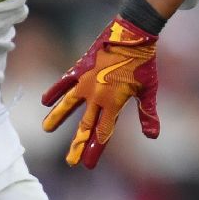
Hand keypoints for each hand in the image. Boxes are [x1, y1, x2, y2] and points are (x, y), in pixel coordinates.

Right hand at [41, 17, 160, 168]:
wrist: (133, 34)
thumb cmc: (143, 63)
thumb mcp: (149, 90)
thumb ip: (147, 114)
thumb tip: (153, 137)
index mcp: (114, 102)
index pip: (103, 132)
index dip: (95, 150)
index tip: (87, 165)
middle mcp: (97, 95)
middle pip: (85, 125)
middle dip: (78, 144)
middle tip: (70, 161)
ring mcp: (86, 82)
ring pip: (69, 104)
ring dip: (57, 117)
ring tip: (46, 129)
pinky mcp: (80, 68)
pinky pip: (64, 82)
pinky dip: (55, 91)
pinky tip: (45, 100)